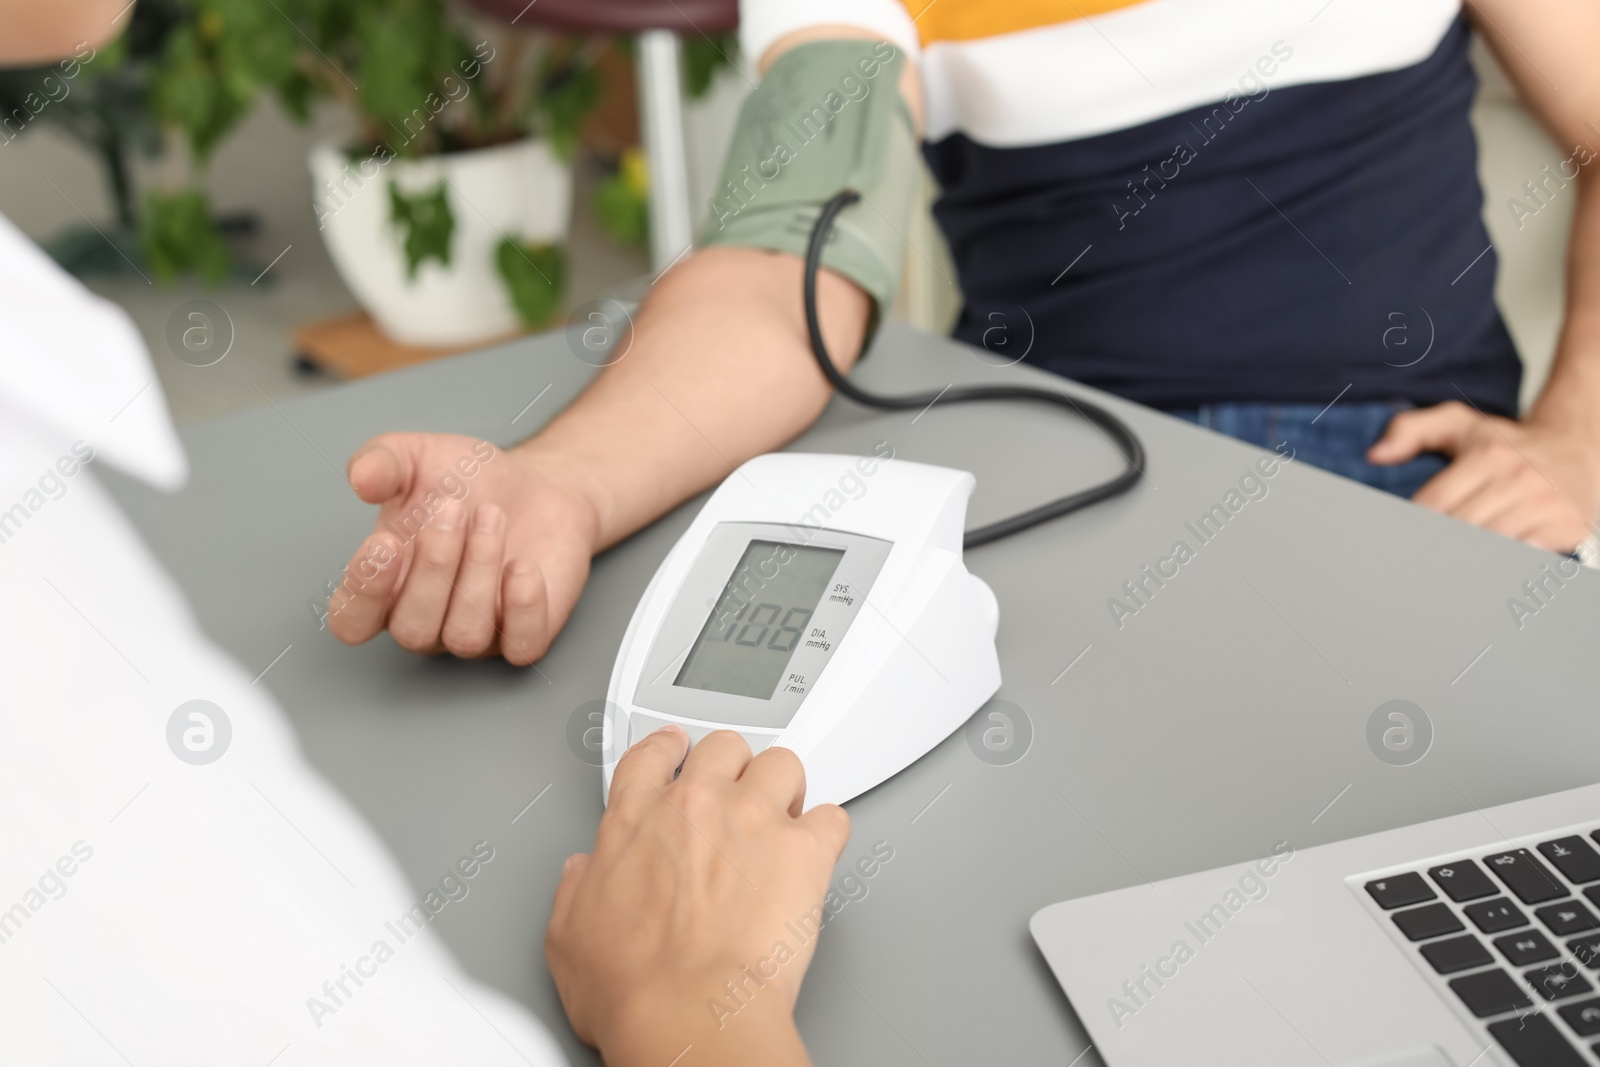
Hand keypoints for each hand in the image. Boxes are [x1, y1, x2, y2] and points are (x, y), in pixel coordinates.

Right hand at [327, 433, 600, 663]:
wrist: (536, 484)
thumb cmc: (467, 482)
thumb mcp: (415, 458)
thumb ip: (381, 462)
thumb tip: (362, 479)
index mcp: (386, 588)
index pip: (353, 622)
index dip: (363, 592)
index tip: (386, 541)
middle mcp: (427, 620)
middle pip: (411, 631)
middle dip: (434, 567)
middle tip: (453, 508)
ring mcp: (477, 632)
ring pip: (465, 636)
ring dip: (478, 571)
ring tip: (492, 517)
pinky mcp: (526, 634)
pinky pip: (521, 647)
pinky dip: (523, 607)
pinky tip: (522, 565)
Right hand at [546, 728, 849, 1066]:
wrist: (688, 1012)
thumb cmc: (634, 986)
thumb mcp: (569, 936)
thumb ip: (576, 891)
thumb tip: (581, 874)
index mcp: (636, 820)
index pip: (652, 754)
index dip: (668, 747)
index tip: (676, 748)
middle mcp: (695, 805)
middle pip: (724, 748)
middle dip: (732, 768)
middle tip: (737, 798)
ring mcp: (753, 820)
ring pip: (782, 765)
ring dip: (783, 790)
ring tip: (783, 820)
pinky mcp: (803, 850)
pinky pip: (833, 818)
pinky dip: (828, 833)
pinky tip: (819, 853)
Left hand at [1369, 401, 1599, 551]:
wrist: (1581, 446)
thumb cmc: (1510, 443)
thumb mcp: (1462, 424)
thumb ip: (1413, 430)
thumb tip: (1374, 456)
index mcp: (1487, 455)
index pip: (1434, 504)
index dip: (1410, 528)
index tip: (1393, 545)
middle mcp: (1517, 478)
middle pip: (1458, 528)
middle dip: (1432, 548)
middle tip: (1409, 569)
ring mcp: (1545, 504)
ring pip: (1489, 546)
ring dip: (1463, 563)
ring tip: (1440, 577)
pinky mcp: (1568, 526)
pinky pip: (1525, 557)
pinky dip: (1503, 567)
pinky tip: (1485, 570)